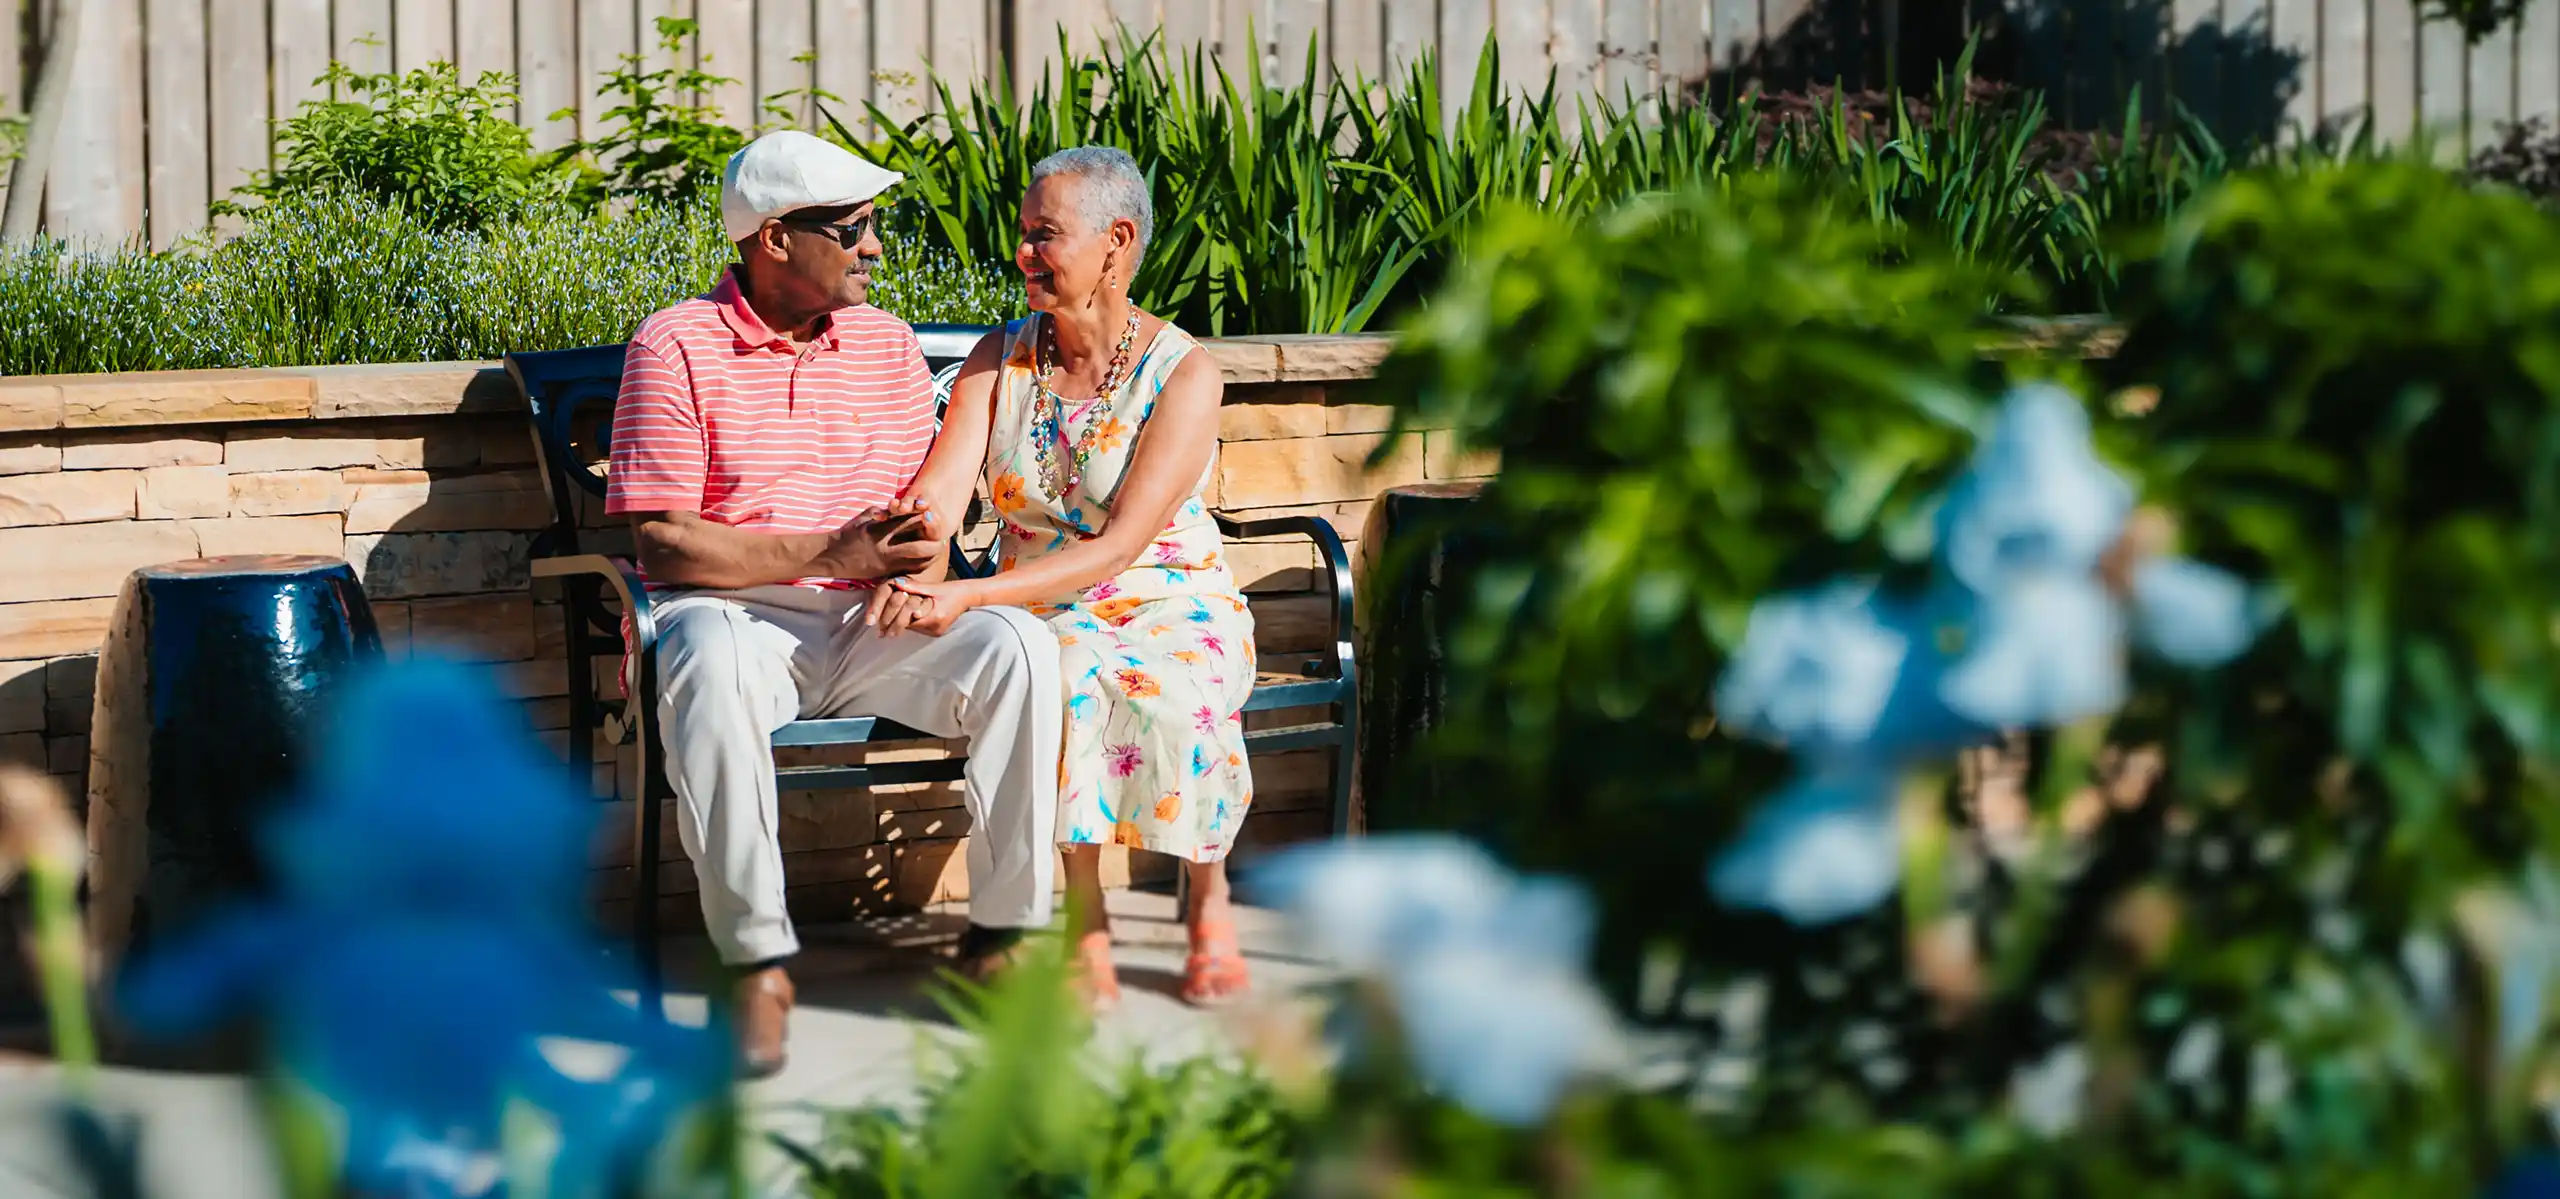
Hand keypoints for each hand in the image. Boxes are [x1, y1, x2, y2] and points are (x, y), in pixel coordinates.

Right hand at [823, 498, 941, 579]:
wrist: (832, 557)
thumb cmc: (848, 534)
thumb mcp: (863, 517)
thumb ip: (882, 511)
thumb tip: (898, 507)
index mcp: (880, 531)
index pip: (909, 524)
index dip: (924, 520)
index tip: (932, 515)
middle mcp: (886, 549)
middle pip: (920, 548)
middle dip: (935, 542)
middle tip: (941, 537)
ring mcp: (888, 564)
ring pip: (919, 563)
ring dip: (932, 556)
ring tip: (938, 547)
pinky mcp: (887, 574)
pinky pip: (910, 572)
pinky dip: (921, 565)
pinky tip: (927, 559)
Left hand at [867, 575, 979, 636]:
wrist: (968, 596)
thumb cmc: (951, 590)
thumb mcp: (932, 587)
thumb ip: (913, 587)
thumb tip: (896, 583)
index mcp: (935, 617)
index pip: (907, 620)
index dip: (893, 618)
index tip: (878, 622)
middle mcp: (935, 628)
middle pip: (908, 627)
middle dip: (894, 625)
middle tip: (878, 630)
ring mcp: (936, 632)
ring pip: (912, 629)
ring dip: (901, 624)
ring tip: (885, 625)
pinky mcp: (937, 632)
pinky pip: (919, 629)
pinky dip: (910, 624)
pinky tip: (903, 621)